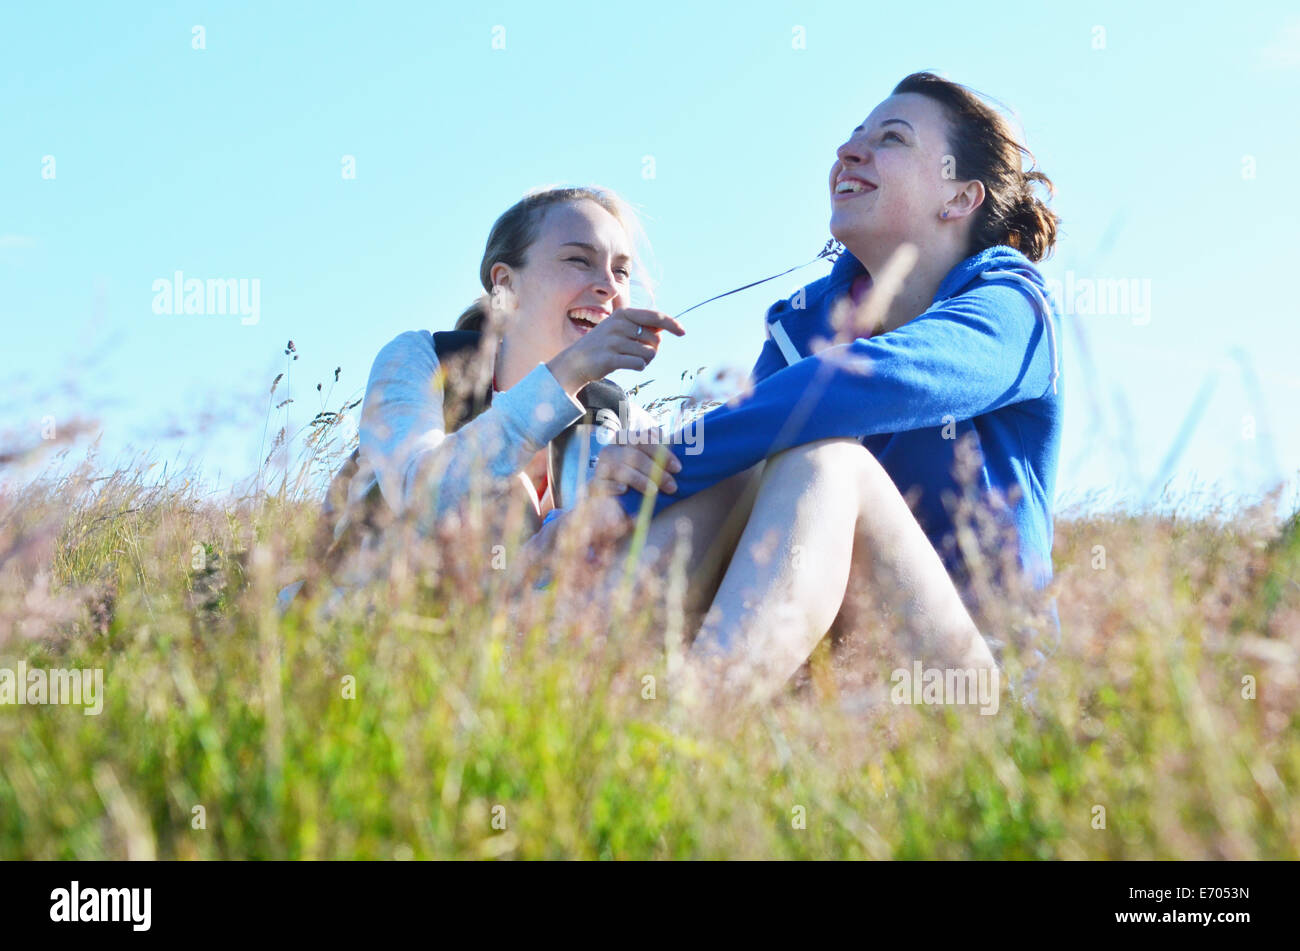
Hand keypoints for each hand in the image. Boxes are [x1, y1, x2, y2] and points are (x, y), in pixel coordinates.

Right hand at [546, 308, 684, 394]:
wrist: (576, 362)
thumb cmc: (604, 345)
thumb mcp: (620, 328)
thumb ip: (641, 325)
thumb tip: (665, 327)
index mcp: (623, 314)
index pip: (655, 317)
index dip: (672, 324)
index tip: (683, 332)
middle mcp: (618, 325)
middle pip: (655, 339)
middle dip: (652, 349)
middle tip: (636, 352)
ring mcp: (613, 341)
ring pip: (648, 354)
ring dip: (644, 360)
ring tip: (628, 358)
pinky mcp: (610, 358)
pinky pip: (639, 364)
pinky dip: (638, 366)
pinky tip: (627, 365)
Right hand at [589, 440, 680, 496]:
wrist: (605, 502)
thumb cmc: (632, 479)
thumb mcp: (645, 465)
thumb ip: (656, 453)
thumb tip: (667, 436)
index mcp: (623, 440)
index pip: (643, 439)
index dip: (662, 452)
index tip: (678, 468)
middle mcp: (611, 450)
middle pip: (634, 455)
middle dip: (655, 470)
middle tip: (672, 486)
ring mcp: (600, 467)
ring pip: (621, 469)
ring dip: (639, 480)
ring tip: (653, 491)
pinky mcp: (593, 485)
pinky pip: (602, 483)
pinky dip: (613, 486)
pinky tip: (624, 490)